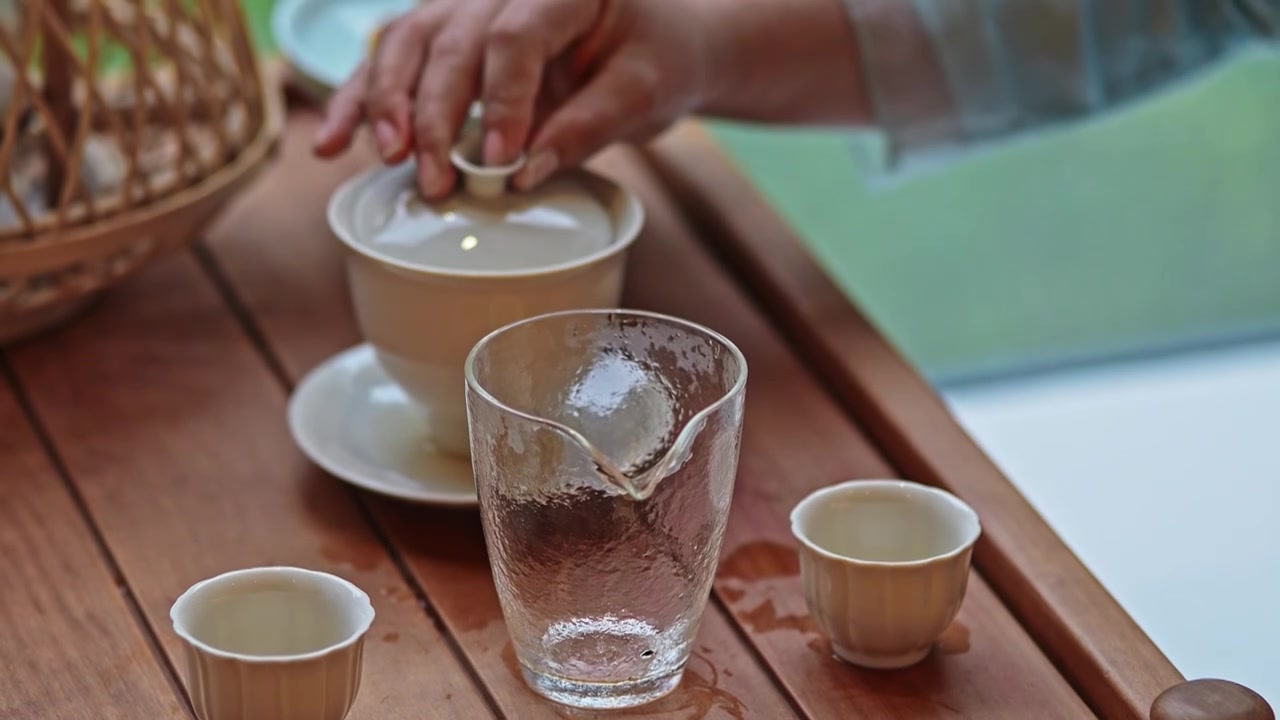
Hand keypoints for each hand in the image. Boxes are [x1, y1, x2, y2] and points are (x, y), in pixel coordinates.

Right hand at [312, 0, 707, 197]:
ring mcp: (468, 4)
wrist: (654, 41)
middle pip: (449, 39)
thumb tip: (524, 173)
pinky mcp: (447, 34)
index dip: (501, 100)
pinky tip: (333, 141)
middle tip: (435, 179)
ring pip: (407, 40)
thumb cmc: (656, 59)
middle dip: (433, 114)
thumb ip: (588, 127)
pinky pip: (394, 58)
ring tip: (387, 158)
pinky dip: (362, 100)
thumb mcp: (644, 93)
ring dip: (386, 103)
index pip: (515, 37)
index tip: (497, 161)